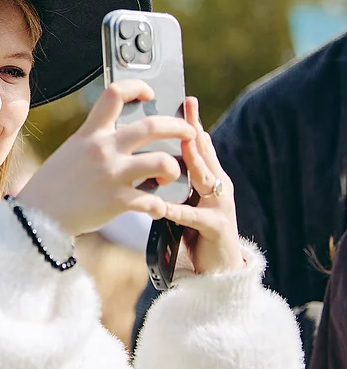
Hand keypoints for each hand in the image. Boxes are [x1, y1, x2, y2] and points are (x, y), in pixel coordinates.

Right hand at [18, 80, 195, 236]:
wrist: (37, 216)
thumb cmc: (53, 186)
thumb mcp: (70, 152)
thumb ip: (94, 141)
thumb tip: (120, 134)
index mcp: (90, 133)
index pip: (115, 94)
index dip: (137, 87)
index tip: (149, 93)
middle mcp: (103, 149)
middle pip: (153, 126)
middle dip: (179, 128)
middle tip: (189, 133)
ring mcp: (112, 175)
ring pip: (162, 162)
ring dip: (174, 169)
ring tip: (169, 176)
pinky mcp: (117, 202)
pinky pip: (153, 201)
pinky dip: (159, 205)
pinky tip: (155, 208)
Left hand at [151, 97, 244, 274]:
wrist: (215, 269)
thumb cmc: (194, 230)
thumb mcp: (184, 198)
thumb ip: (174, 176)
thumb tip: (150, 150)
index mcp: (207, 176)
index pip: (198, 144)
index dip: (191, 122)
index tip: (184, 100)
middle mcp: (217, 186)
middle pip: (205, 156)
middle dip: (196, 134)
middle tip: (186, 115)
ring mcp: (219, 206)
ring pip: (205, 180)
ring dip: (195, 164)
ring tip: (183, 149)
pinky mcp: (215, 228)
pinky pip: (194, 217)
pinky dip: (179, 211)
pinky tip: (164, 206)